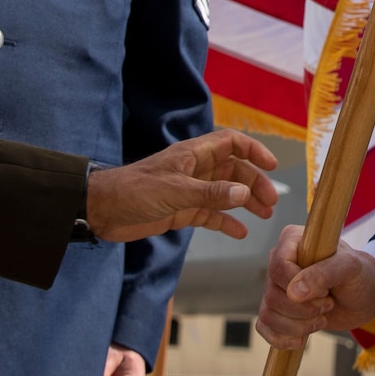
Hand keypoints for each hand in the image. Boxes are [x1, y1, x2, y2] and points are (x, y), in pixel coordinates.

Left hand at [86, 130, 278, 241]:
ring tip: (264, 215)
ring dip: (245, 202)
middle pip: (233, 170)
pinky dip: (226, 222)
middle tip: (270, 202)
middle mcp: (195, 170)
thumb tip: (244, 194)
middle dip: (254, 183)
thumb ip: (210, 194)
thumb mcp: (175, 191)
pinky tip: (240, 232)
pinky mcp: (181, 211)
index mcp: (193, 155)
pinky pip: (211, 214)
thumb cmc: (135, 191)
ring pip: (225, 193)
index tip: (271, 166)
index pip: (231, 143)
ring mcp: (189, 191)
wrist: (103, 211)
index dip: (253, 150)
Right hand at [254, 225, 374, 349]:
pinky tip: (300, 340)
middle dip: (303, 310)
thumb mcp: (349, 268)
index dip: (298, 286)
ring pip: (268, 314)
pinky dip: (281, 338)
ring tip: (322, 318)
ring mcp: (277, 287)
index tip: (325, 291)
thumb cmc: (360, 274)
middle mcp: (279, 262)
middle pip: (272, 295)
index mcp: (292, 241)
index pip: (278, 267)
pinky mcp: (278, 310)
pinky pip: (264, 327)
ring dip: (298, 325)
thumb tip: (294, 292)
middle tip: (328, 304)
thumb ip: (323, 274)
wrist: (365, 296)